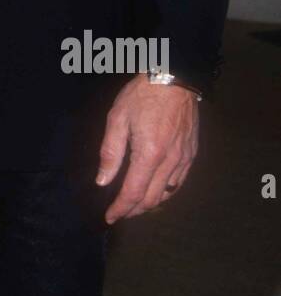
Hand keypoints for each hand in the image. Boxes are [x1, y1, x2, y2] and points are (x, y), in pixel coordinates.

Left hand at [96, 74, 199, 223]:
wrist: (174, 78)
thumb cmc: (141, 95)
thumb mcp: (117, 118)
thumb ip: (110, 153)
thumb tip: (103, 181)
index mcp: (149, 154)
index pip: (134, 193)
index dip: (121, 209)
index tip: (110, 217)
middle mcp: (170, 161)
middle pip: (152, 199)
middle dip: (134, 210)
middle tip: (119, 213)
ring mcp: (184, 159)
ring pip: (167, 194)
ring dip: (150, 204)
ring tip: (134, 205)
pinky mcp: (192, 154)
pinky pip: (179, 182)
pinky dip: (165, 192)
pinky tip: (156, 191)